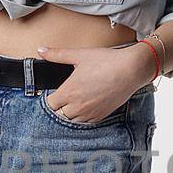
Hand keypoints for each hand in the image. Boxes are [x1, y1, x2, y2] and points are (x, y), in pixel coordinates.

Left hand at [35, 42, 151, 123]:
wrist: (131, 70)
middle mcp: (77, 105)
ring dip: (70, 113)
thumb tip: (41, 50)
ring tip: (74, 102)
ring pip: (71, 120)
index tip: (53, 93)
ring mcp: (89, 112)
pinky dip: (82, 117)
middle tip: (63, 98)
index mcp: (69, 91)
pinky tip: (85, 106)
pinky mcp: (100, 116)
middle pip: (58, 114)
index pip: (49, 104)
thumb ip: (57, 55)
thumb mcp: (79, 55)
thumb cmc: (107, 61)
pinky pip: (85, 122)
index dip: (50, 98)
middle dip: (59, 107)